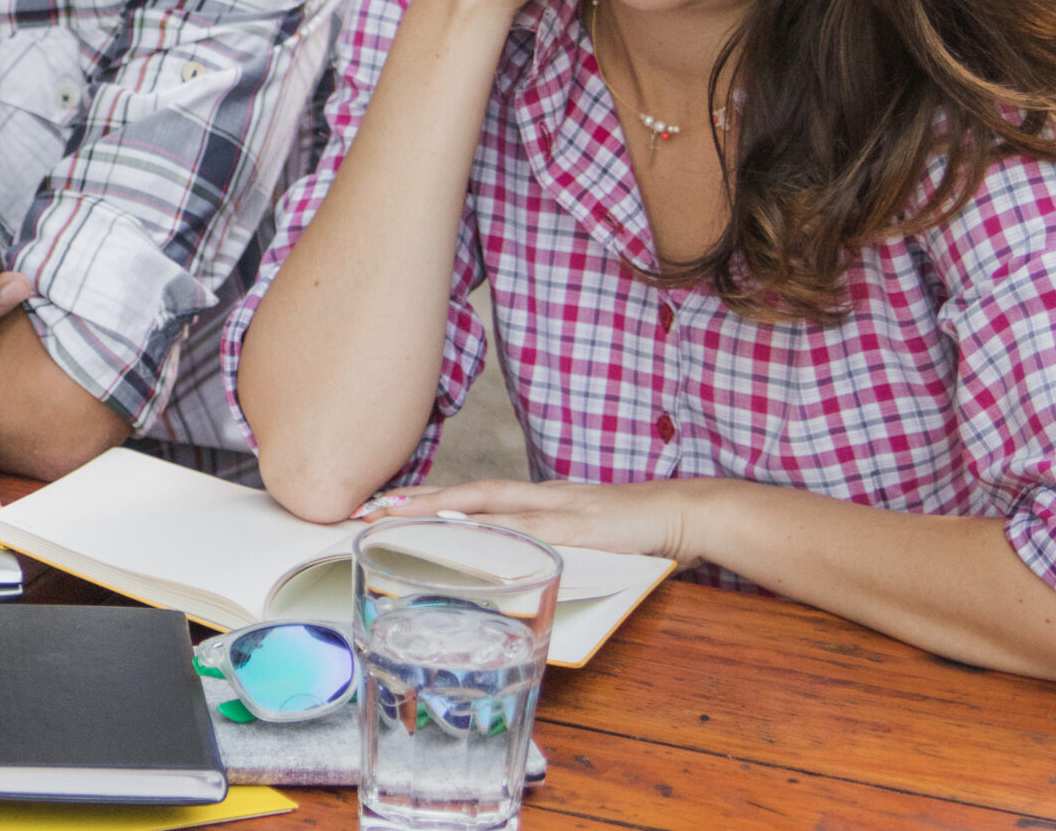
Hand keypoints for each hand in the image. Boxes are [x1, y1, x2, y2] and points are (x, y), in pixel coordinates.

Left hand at [353, 477, 730, 568]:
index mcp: (535, 499)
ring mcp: (559, 509)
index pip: (470, 496)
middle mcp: (540, 498)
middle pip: (469, 493)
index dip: (427, 499)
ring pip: (491, 505)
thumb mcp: (575, 532)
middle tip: (375, 508)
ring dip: (446, 509)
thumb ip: (539, 541)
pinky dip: (502, 535)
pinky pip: (532, 531)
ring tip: (405, 516)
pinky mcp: (582, 528)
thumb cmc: (628, 528)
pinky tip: (475, 541)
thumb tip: (501, 561)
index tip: (384, 505)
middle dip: (421, 500)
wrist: (681, 511)